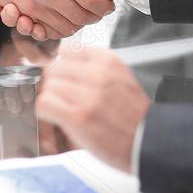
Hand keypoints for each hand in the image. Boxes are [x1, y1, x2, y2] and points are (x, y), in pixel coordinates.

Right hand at [0, 0, 113, 39]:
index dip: (102, 6)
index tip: (107, 6)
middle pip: (80, 16)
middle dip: (92, 19)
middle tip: (96, 15)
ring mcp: (32, 1)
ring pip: (64, 27)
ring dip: (73, 27)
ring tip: (79, 18)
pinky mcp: (21, 11)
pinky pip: (44, 30)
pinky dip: (53, 31)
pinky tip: (56, 18)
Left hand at [36, 48, 149, 172]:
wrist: (148, 142)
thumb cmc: (133, 115)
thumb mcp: (120, 77)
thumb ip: (95, 67)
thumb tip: (64, 63)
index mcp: (108, 61)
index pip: (67, 50)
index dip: (62, 66)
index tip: (64, 77)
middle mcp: (98, 74)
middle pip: (54, 68)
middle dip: (55, 84)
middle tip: (64, 98)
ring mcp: (88, 95)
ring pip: (48, 86)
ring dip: (51, 100)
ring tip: (64, 111)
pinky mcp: (78, 117)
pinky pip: (45, 103)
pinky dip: (46, 112)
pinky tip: (58, 118)